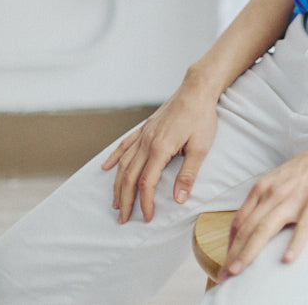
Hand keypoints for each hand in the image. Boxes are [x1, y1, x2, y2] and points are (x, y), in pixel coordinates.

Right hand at [101, 80, 218, 222]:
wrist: (197, 89)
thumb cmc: (201, 117)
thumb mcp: (201, 147)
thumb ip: (188, 174)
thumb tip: (179, 200)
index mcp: (160, 148)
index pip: (146, 183)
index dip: (145, 203)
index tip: (147, 218)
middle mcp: (147, 141)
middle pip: (129, 176)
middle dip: (125, 200)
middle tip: (123, 219)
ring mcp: (144, 133)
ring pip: (124, 162)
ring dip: (117, 184)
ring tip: (115, 202)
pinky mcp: (145, 126)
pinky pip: (125, 144)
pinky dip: (114, 157)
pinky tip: (106, 167)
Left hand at [220, 137, 307, 279]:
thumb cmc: (306, 168)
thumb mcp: (278, 179)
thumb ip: (264, 198)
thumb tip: (250, 223)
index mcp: (263, 187)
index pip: (239, 220)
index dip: (229, 244)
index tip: (226, 262)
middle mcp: (273, 193)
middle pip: (247, 228)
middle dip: (232, 254)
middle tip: (223, 277)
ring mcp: (293, 198)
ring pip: (265, 229)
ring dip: (248, 252)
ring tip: (238, 272)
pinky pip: (302, 227)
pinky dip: (294, 244)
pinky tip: (287, 260)